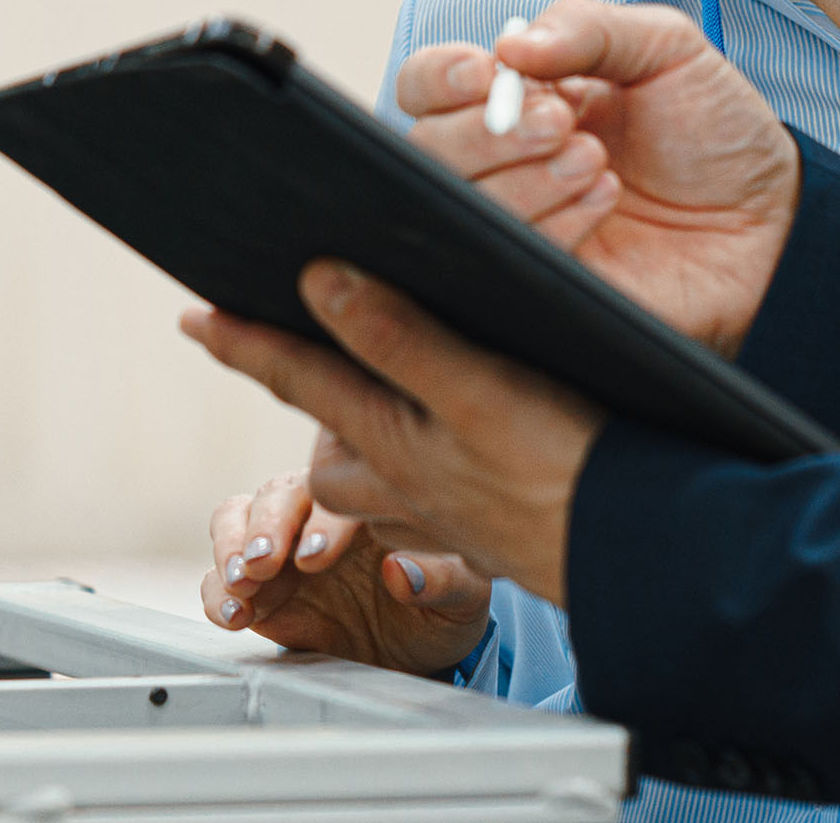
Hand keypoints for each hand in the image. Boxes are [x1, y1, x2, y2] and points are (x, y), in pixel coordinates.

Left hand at [186, 262, 599, 605]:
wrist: (645, 558)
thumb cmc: (566, 475)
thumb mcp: (475, 392)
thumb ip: (395, 338)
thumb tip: (318, 281)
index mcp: (389, 444)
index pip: (296, 378)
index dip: (241, 341)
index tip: (193, 318)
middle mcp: (403, 485)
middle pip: (330, 435)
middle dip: (308, 394)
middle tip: (293, 354)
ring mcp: (444, 512)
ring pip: (377, 471)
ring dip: (367, 434)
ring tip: (378, 396)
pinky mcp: (485, 526)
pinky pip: (426, 493)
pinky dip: (422, 464)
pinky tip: (456, 450)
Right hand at [197, 464, 493, 673]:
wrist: (414, 654)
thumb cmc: (443, 607)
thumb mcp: (464, 599)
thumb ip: (443, 580)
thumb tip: (402, 572)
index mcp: (369, 501)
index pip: (339, 492)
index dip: (323, 522)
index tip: (317, 559)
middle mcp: (319, 513)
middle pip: (278, 493)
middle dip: (266, 526)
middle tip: (263, 563)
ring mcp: (282, 547)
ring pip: (237, 517)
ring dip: (232, 547)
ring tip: (240, 584)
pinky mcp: (257, 588)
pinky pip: (220, 576)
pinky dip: (216, 591)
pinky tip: (232, 614)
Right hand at [397, 0, 800, 354]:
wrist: (776, 217)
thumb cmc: (716, 130)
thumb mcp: (666, 48)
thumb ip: (590, 28)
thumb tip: (512, 43)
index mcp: (516, 98)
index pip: (429, 86)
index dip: (441, 77)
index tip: (487, 71)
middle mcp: (501, 164)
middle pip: (425, 149)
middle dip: (483, 132)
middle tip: (558, 121)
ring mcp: (518, 227)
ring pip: (462, 206)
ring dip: (522, 178)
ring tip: (595, 159)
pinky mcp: (548, 284)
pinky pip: (512, 258)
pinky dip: (554, 223)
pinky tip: (606, 200)